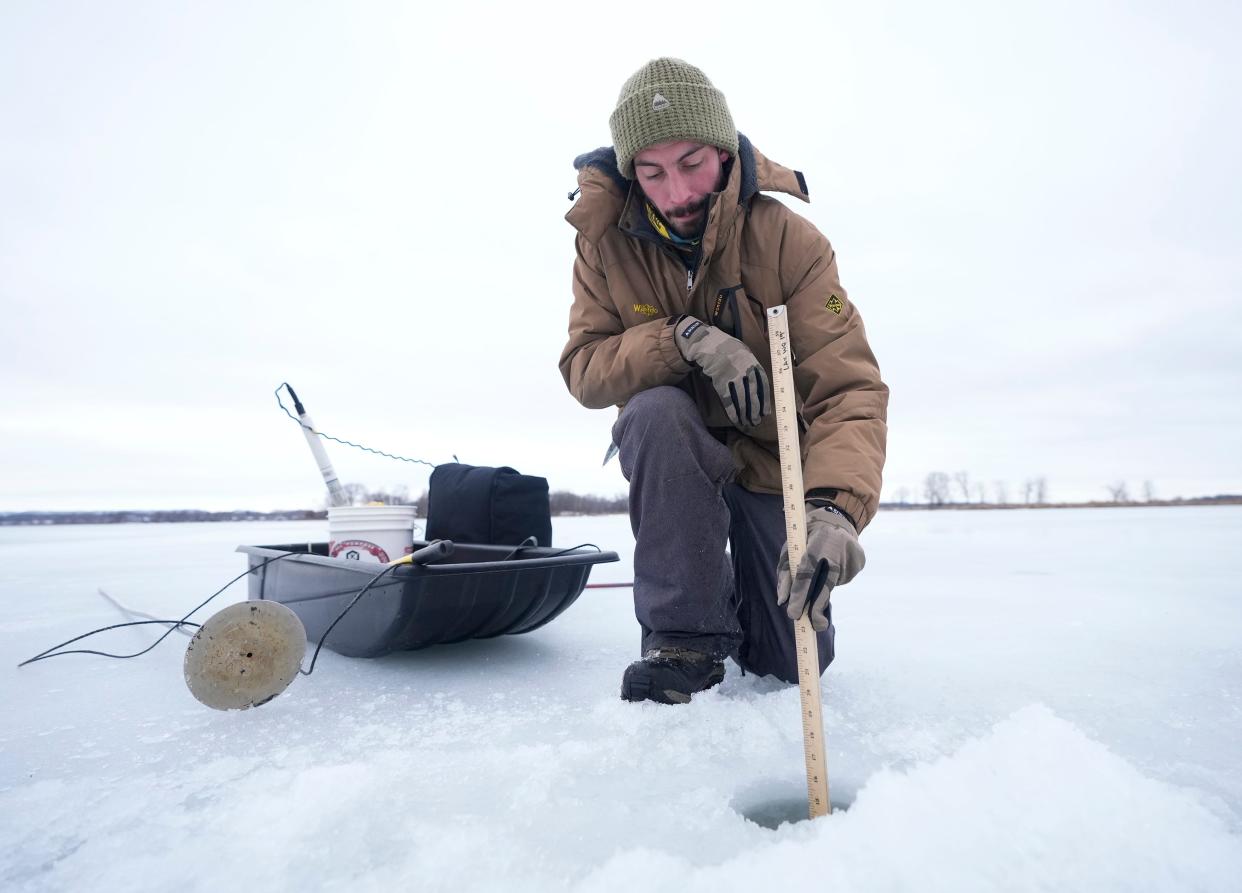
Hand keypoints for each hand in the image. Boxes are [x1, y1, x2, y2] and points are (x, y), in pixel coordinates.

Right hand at [675, 316, 769, 427]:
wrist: (707, 343)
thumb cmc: (726, 347)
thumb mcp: (744, 351)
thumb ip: (751, 365)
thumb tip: (758, 381)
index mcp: (752, 362)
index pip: (762, 384)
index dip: (765, 400)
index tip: (766, 412)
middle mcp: (745, 370)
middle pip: (752, 394)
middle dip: (755, 410)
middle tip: (756, 422)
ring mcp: (733, 376)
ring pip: (741, 399)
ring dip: (745, 413)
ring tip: (747, 424)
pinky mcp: (720, 382)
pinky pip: (728, 400)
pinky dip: (732, 411)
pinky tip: (735, 420)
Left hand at [776, 505, 864, 630]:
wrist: (836, 520)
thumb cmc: (806, 537)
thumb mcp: (790, 548)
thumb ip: (785, 574)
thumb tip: (782, 601)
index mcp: (818, 541)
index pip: (808, 571)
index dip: (800, 594)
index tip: (793, 614)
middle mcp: (838, 548)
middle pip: (826, 584)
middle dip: (817, 606)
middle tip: (814, 625)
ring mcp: (852, 556)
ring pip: (833, 584)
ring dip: (823, 590)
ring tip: (822, 571)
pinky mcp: (860, 563)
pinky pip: (841, 580)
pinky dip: (833, 580)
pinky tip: (833, 566)